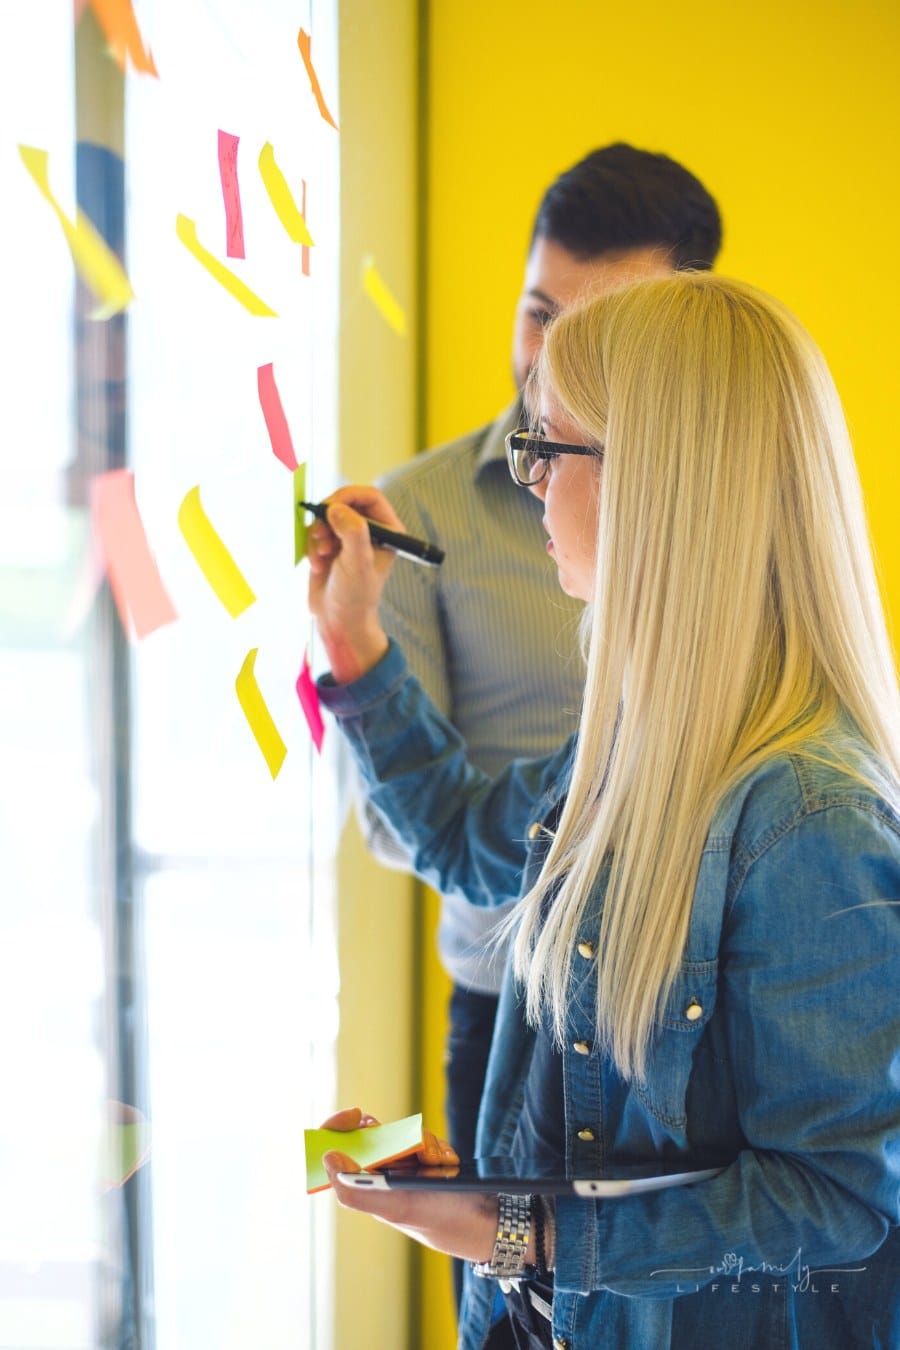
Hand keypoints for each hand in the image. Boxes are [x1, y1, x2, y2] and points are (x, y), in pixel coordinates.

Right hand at [306, 486, 402, 683]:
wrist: (339, 621)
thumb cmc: (356, 597)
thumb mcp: (358, 563)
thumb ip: (353, 532)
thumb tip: (336, 508)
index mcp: (388, 531)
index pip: (369, 497)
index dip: (348, 496)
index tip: (330, 507)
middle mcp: (370, 532)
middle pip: (344, 503)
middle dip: (328, 518)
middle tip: (320, 534)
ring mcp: (349, 539)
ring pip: (326, 518)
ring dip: (318, 535)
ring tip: (322, 557)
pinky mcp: (331, 547)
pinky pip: (316, 533)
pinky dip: (312, 547)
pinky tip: (318, 567)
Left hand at [319, 1107, 497, 1262]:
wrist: (479, 1219)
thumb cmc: (434, 1218)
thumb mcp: (393, 1207)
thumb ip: (355, 1190)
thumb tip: (328, 1158)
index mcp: (363, 1183)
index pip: (336, 1147)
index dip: (338, 1127)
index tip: (356, 1114)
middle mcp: (379, 1174)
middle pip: (373, 1133)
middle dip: (395, 1133)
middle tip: (411, 1146)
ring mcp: (404, 1165)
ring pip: (403, 1133)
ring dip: (424, 1143)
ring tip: (435, 1165)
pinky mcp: (426, 1159)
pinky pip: (427, 1137)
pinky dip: (439, 1147)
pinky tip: (447, 1165)